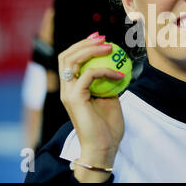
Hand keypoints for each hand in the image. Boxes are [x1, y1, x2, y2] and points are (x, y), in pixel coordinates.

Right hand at [58, 33, 124, 181]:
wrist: (104, 147)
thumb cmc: (107, 126)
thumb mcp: (110, 98)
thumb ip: (107, 83)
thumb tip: (117, 66)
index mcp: (72, 88)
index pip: (70, 60)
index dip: (82, 45)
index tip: (99, 38)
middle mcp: (66, 89)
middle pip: (66, 56)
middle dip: (84, 43)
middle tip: (103, 37)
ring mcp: (68, 93)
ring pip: (72, 61)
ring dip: (91, 50)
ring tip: (109, 47)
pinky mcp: (75, 98)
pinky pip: (89, 75)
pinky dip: (105, 71)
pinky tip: (119, 75)